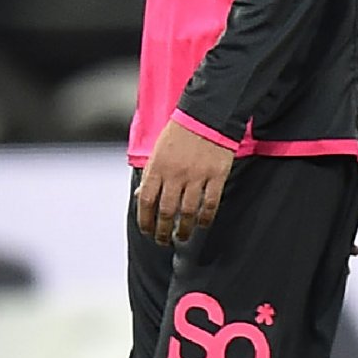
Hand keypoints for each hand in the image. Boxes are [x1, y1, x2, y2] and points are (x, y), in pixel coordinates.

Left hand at [136, 120, 235, 245]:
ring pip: (188, 211)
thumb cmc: (180, 133)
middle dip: (162, 230)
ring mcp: (197, 176)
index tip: (147, 230)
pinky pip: (211, 203)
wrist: (207, 117)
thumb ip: (150, 175)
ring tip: (182, 236)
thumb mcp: (157, 151)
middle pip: (166, 211)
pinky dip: (206, 217)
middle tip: (163, 240)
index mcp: (158, 168)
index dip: (145, 220)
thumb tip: (141, 197)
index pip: (146, 201)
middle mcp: (176, 174)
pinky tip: (202, 223)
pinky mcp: (217, 176)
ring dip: (183, 228)